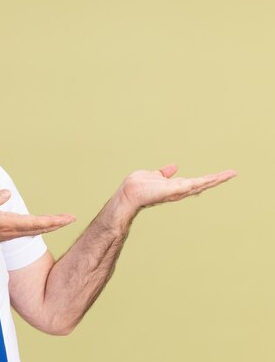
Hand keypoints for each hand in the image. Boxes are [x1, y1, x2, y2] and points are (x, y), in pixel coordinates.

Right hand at [0, 189, 75, 249]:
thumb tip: (7, 193)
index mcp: (8, 224)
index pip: (36, 223)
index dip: (53, 221)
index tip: (67, 218)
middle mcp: (13, 230)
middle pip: (40, 228)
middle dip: (57, 223)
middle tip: (72, 218)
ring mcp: (12, 233)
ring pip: (37, 230)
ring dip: (51, 225)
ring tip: (64, 219)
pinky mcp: (9, 233)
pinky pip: (31, 230)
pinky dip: (42, 227)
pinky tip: (46, 224)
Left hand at [118, 164, 236, 212]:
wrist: (128, 193)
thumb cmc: (138, 186)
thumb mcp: (153, 175)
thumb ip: (164, 173)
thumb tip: (174, 167)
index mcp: (175, 186)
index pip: (196, 182)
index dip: (208, 179)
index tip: (222, 174)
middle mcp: (178, 190)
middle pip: (202, 184)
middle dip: (217, 179)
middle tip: (233, 173)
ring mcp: (177, 191)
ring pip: (200, 184)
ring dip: (214, 179)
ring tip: (229, 174)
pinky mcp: (173, 190)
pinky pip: (191, 185)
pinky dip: (202, 182)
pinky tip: (213, 178)